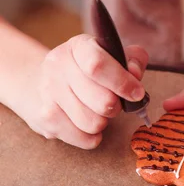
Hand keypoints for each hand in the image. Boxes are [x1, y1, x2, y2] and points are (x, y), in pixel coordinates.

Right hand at [20, 35, 147, 148]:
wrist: (45, 81)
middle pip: (101, 100)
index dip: (122, 82)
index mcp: (78, 46)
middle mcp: (58, 66)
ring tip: (98, 111)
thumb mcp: (112, 55)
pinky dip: (92, 136)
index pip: (97, 65)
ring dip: (104, 121)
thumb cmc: (88, 70)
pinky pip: (82, 138)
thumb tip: (135, 74)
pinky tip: (89, 124)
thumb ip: (133, 59)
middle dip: (116, 106)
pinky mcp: (45, 117)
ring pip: (92, 123)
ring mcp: (48, 92)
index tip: (137, 93)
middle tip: (115, 102)